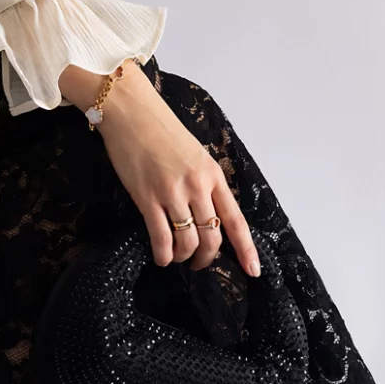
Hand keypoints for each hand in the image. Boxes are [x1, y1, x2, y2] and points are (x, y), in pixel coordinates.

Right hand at [58, 63, 260, 276]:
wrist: (132, 113)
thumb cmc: (161, 132)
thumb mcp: (196, 155)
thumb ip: (204, 184)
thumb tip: (207, 215)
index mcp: (213, 176)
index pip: (235, 220)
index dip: (246, 249)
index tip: (253, 270)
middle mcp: (198, 187)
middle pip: (211, 238)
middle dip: (206, 259)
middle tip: (197, 264)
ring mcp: (173, 193)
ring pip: (188, 242)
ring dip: (183, 258)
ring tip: (176, 259)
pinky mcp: (148, 199)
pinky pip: (161, 238)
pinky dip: (163, 255)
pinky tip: (161, 258)